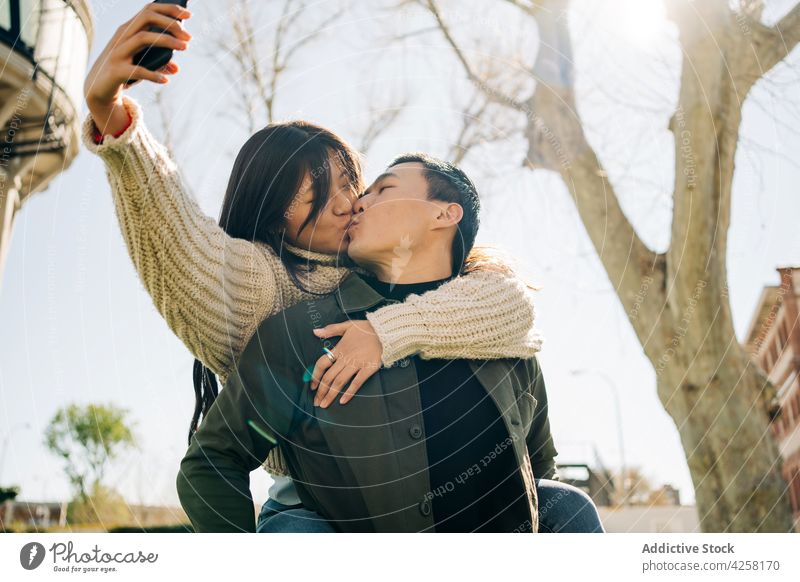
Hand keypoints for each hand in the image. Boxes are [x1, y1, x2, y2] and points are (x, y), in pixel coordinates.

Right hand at [84, 2, 191, 131]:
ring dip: (167, 41)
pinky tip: (165, 80)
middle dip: (170, 23)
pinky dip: (153, 75)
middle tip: (189, 36)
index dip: (169, 9)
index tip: (189, 14)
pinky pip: (137, 70)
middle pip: (146, 18)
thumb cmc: (123, 70)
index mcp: (129, 30)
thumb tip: (176, 69)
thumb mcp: (142, 64)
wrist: (98, 89)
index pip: (149, 10)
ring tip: (185, 48)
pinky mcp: (117, 71)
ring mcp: (118, 52)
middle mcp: (122, 36)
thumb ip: (159, 64)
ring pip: (143, 38)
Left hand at [310, 321, 382, 406]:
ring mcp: (357, 364)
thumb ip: (331, 329)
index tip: (312, 386)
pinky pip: (356, 383)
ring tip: (324, 404)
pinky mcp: (368, 369)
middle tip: (316, 402)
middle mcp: (346, 358)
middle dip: (321, 390)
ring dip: (330, 394)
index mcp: (340, 349)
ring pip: (340, 382)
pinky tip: (343, 401)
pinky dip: (349, 393)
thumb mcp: (347, 325)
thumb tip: (315, 332)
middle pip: (329, 377)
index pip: (322, 363)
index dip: (315, 375)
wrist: (386, 332)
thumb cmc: (367, 329)